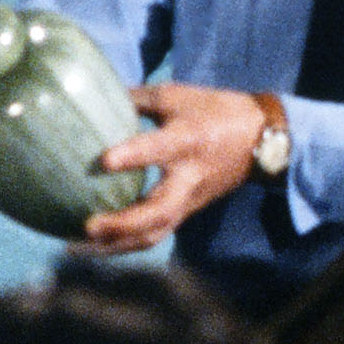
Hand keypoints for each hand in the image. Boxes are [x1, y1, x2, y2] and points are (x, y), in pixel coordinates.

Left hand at [75, 83, 269, 256]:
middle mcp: (188, 177)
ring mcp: (189, 199)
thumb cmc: (215, 112)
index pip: (158, 150)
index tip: (104, 161)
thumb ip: (134, 99)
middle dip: (122, 224)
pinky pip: (156, 233)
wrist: (263, 140)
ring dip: (118, 244)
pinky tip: (98, 246)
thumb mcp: (176, 96)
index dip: (132, 156)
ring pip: (156, 232)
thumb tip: (91, 99)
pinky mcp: (187, 210)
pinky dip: (126, 243)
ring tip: (80, 247)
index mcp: (186, 140)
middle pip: (158, 212)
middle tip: (88, 226)